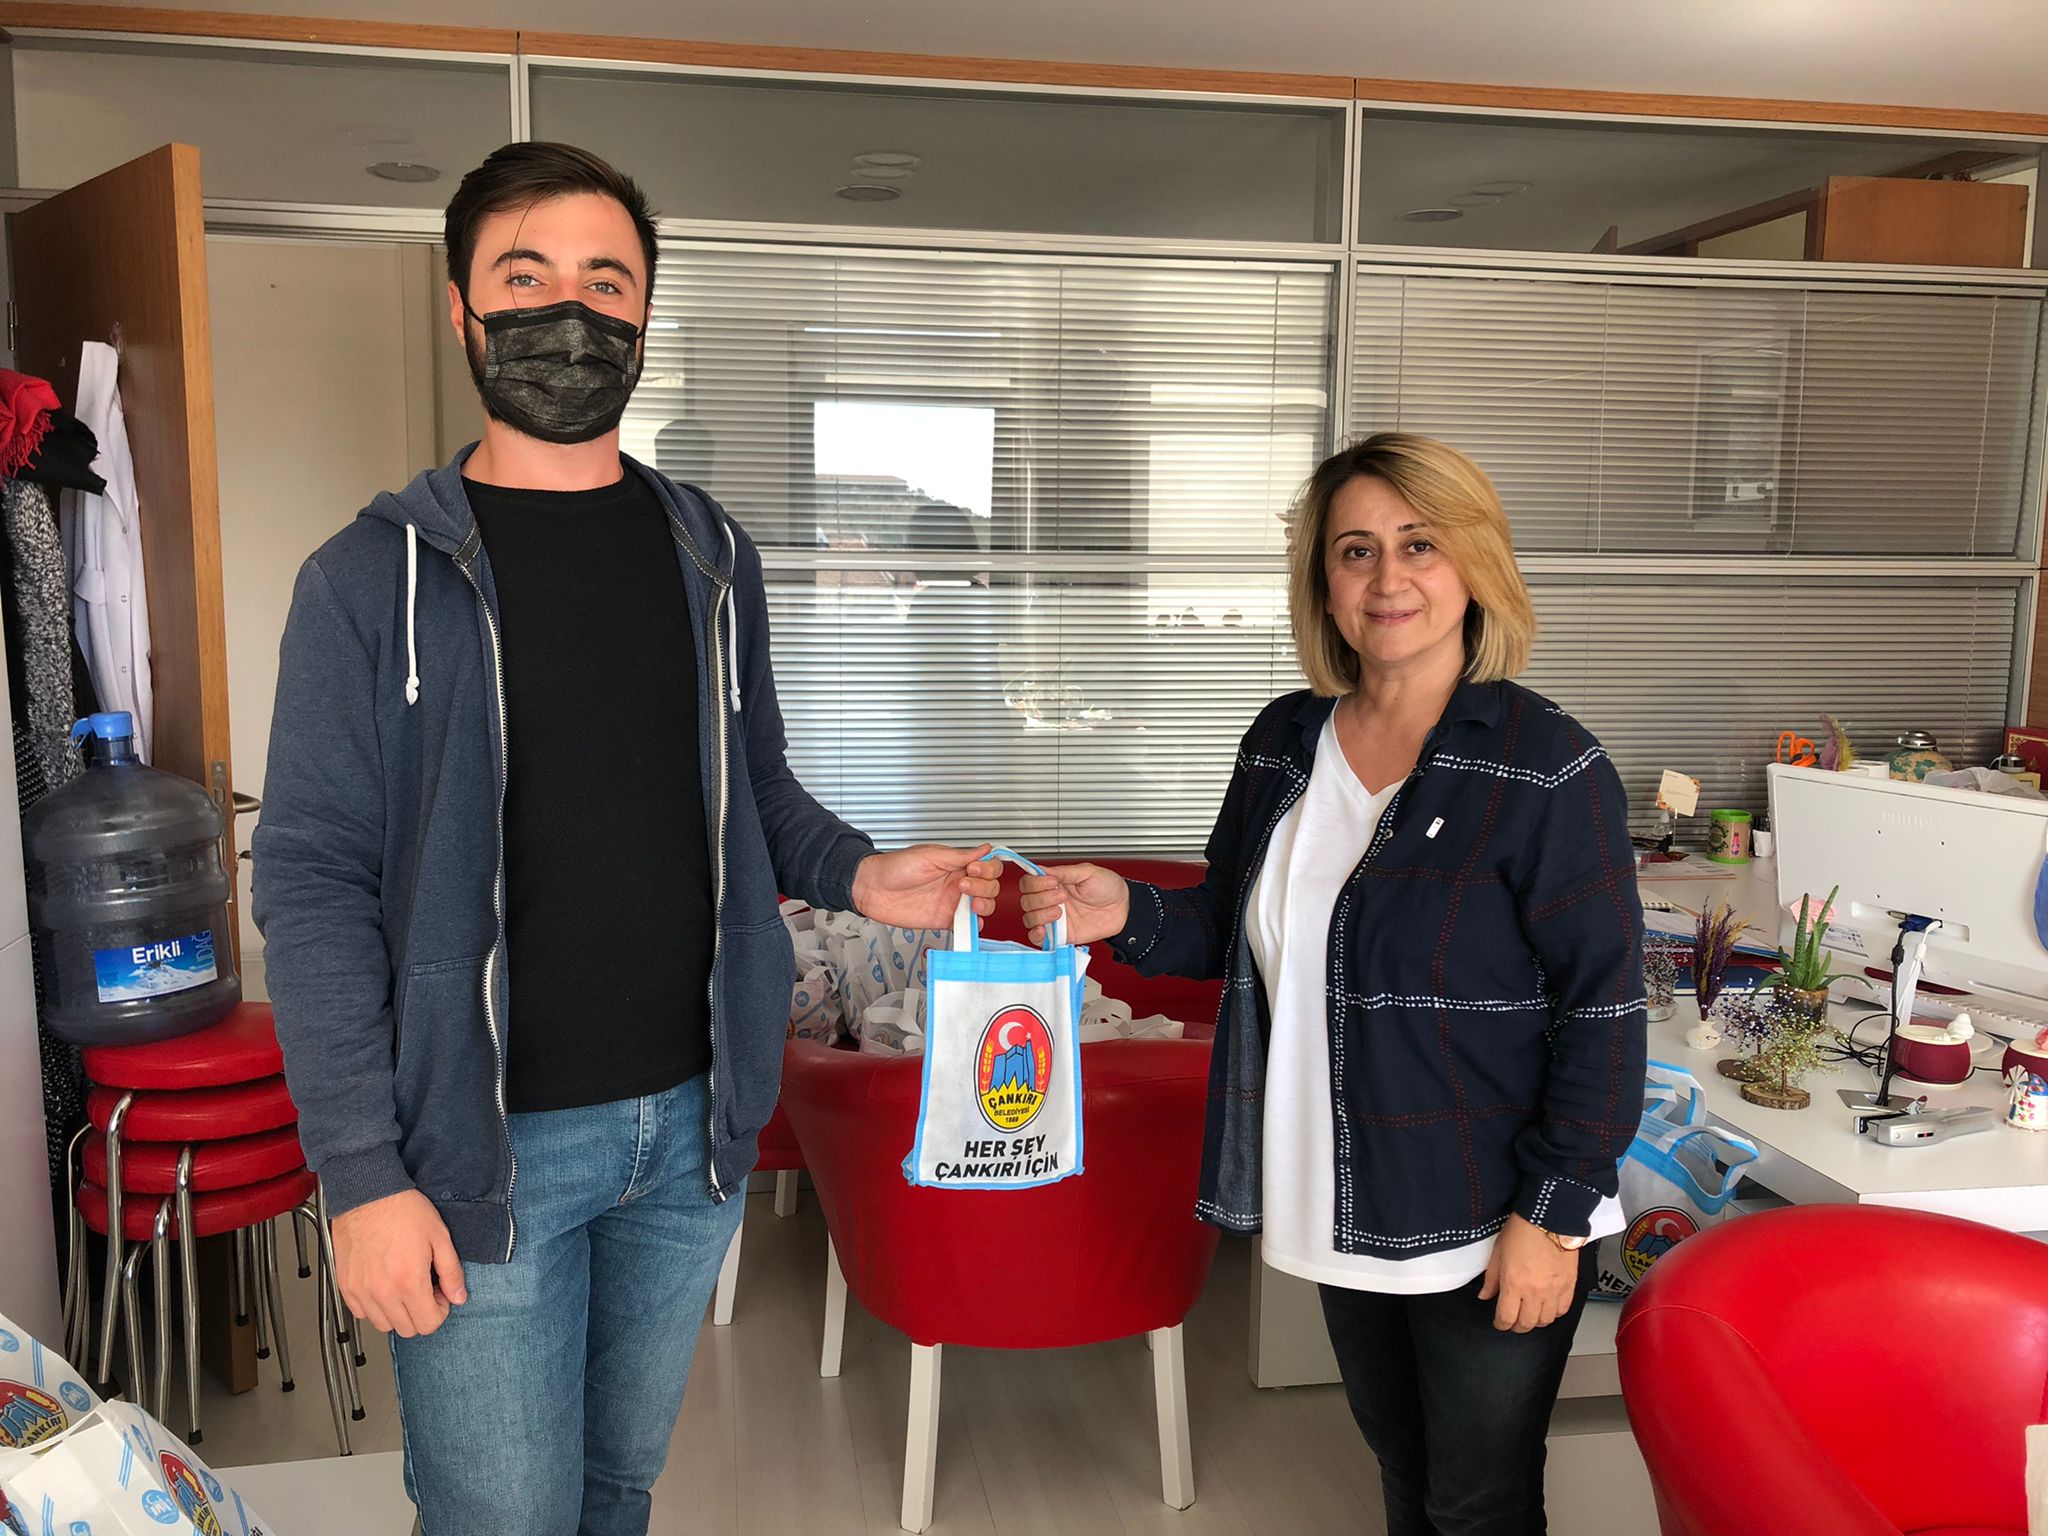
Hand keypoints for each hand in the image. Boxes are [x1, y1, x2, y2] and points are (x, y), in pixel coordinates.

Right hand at [331, 1188, 466, 1338]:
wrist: (367, 1194)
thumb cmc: (402, 1210)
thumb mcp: (439, 1237)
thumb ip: (452, 1272)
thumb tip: (459, 1297)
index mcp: (409, 1282)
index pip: (428, 1324)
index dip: (440, 1311)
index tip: (439, 1294)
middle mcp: (382, 1292)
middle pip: (407, 1329)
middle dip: (421, 1313)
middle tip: (424, 1289)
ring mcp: (361, 1291)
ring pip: (383, 1325)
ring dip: (398, 1312)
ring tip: (403, 1286)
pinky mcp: (346, 1286)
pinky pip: (361, 1313)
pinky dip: (375, 1307)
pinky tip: (384, 1285)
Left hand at [851, 844, 1001, 928]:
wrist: (873, 889)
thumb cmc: (895, 867)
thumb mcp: (929, 856)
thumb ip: (959, 856)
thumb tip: (985, 848)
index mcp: (956, 864)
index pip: (987, 866)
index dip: (988, 869)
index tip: (974, 869)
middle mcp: (957, 883)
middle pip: (990, 886)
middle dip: (984, 887)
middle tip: (963, 885)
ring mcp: (952, 902)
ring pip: (983, 906)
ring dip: (985, 905)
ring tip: (971, 904)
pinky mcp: (944, 920)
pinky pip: (966, 926)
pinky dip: (973, 927)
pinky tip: (971, 922)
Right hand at [1018, 863, 1129, 944]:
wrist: (1124, 909)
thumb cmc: (1108, 888)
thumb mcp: (1088, 872)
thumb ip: (1063, 871)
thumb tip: (1040, 869)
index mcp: (1054, 883)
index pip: (1029, 882)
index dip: (1035, 883)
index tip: (1052, 882)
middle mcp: (1050, 900)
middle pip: (1026, 901)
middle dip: (1041, 898)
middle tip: (1062, 896)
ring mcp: (1054, 918)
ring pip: (1029, 918)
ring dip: (1040, 914)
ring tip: (1060, 911)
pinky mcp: (1060, 934)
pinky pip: (1037, 938)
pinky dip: (1036, 934)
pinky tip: (1045, 929)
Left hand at [1478, 1213, 1581, 1332]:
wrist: (1550, 1217)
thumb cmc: (1523, 1229)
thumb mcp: (1498, 1252)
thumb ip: (1491, 1278)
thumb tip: (1485, 1295)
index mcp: (1513, 1283)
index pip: (1506, 1318)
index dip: (1500, 1324)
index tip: (1499, 1323)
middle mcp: (1535, 1291)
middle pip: (1527, 1324)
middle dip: (1517, 1326)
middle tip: (1513, 1322)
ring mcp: (1554, 1290)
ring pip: (1546, 1320)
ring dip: (1536, 1321)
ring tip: (1530, 1314)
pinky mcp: (1569, 1285)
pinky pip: (1563, 1310)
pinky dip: (1554, 1313)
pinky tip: (1547, 1307)